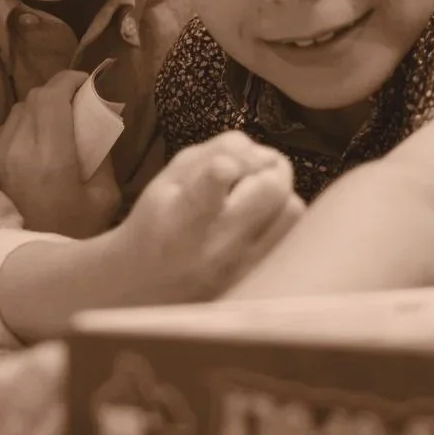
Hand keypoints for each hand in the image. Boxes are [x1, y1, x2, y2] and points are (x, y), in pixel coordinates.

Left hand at [0, 69, 123, 239]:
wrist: (27, 269)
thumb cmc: (73, 235)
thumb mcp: (104, 198)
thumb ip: (102, 153)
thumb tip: (101, 118)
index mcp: (50, 158)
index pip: (53, 96)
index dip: (72, 81)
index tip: (89, 85)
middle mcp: (18, 151)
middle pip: (35, 98)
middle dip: (60, 93)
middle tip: (81, 104)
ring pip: (19, 111)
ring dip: (42, 109)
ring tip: (62, 126)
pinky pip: (8, 130)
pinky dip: (27, 127)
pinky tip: (42, 146)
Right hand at [116, 132, 304, 303]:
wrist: (141, 288)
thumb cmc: (153, 225)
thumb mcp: (166, 181)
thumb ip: (211, 152)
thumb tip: (255, 146)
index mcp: (183, 216)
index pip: (218, 178)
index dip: (234, 159)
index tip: (229, 162)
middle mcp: (217, 245)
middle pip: (273, 188)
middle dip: (270, 165)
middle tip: (254, 166)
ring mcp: (242, 267)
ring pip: (291, 211)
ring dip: (280, 191)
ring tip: (257, 192)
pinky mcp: (256, 279)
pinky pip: (291, 236)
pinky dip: (281, 216)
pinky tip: (261, 217)